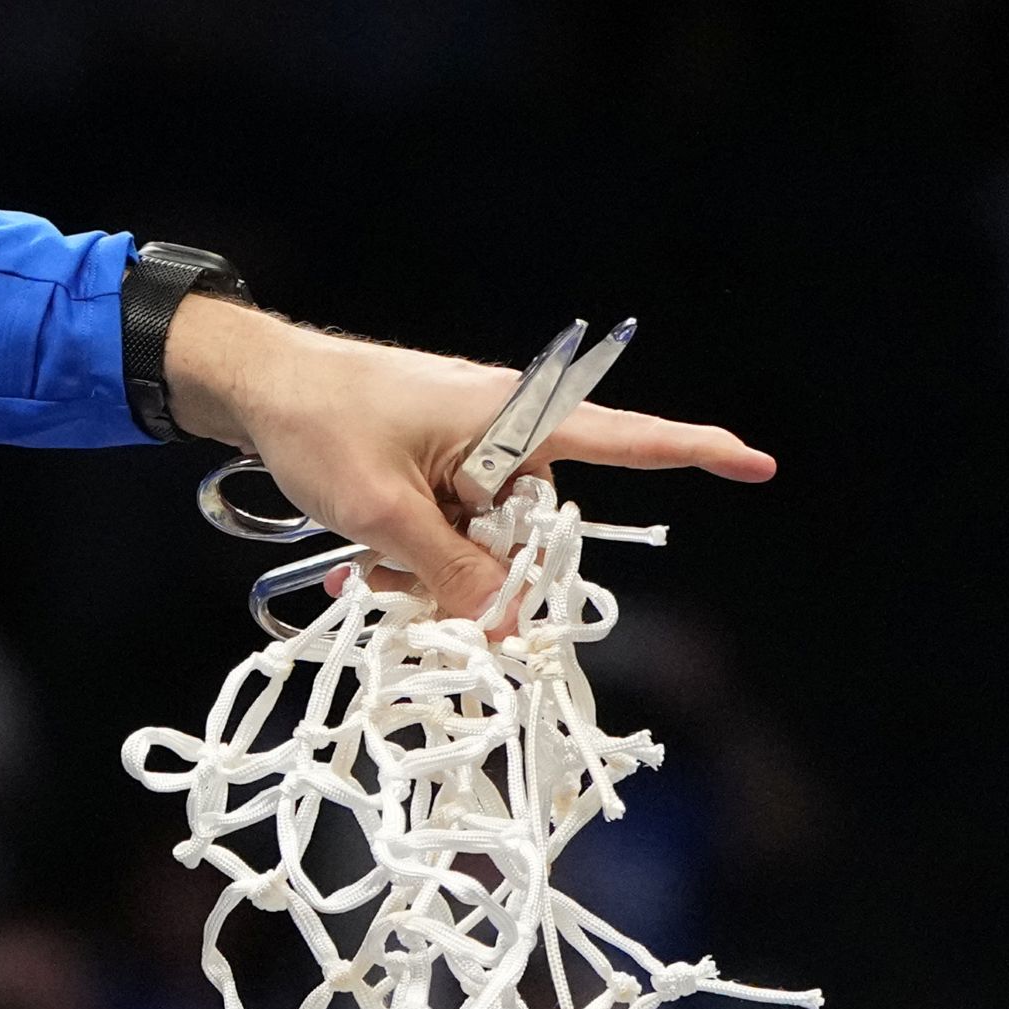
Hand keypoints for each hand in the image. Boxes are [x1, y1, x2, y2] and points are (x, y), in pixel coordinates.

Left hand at [164, 300, 774, 614]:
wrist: (251, 385)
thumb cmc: (319, 423)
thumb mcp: (383, 511)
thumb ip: (450, 571)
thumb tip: (506, 622)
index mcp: (511, 418)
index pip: (623, 437)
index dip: (692, 452)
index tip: (757, 463)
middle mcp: (503, 433)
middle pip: (538, 527)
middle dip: (487, 570)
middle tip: (413, 582)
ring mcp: (466, 452)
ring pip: (485, 541)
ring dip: (435, 568)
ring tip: (367, 563)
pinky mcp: (433, 469)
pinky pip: (449, 531)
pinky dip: (413, 554)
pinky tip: (360, 564)